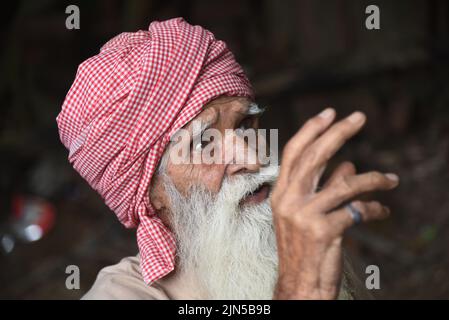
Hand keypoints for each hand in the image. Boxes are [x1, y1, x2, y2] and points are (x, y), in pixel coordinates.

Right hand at [271, 108, 398, 299]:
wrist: (299, 284)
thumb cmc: (304, 248)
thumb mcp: (306, 214)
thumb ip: (323, 187)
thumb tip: (346, 165)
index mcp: (280, 194)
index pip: (294, 154)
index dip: (311, 130)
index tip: (329, 113)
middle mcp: (288, 200)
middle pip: (315, 157)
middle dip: (338, 133)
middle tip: (359, 117)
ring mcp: (304, 215)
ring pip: (344, 184)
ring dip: (373, 179)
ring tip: (391, 179)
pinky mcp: (323, 231)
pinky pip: (357, 211)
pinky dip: (374, 209)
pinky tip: (383, 210)